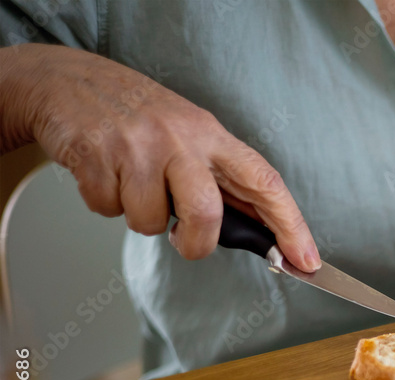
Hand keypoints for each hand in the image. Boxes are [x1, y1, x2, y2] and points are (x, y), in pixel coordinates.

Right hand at [0, 44, 319, 270]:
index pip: (265, 183)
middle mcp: (181, 138)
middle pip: (206, 213)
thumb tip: (262, 232)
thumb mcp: (191, 135)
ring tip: (132, 184)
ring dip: (139, 218)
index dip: (291, 225)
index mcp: (213, 136)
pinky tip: (104, 173)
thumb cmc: (140, 118)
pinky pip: (108, 210)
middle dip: (195, 242)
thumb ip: (221, 180)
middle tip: (182, 240)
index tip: (306, 261)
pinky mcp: (97, 155)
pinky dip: (105, 204)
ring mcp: (139, 146)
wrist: (69, 82)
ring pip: (149, 221)